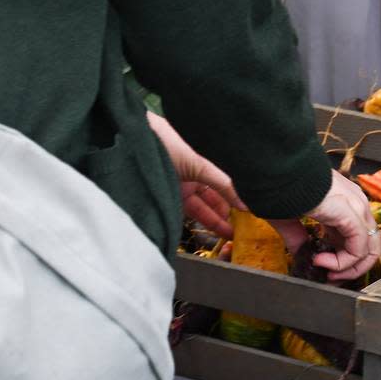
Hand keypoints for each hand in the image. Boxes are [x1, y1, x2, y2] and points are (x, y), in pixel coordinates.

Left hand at [147, 111, 245, 237]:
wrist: (130, 144)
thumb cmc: (166, 144)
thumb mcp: (200, 164)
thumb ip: (224, 185)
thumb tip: (246, 202)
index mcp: (201, 162)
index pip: (222, 185)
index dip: (235, 198)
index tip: (249, 212)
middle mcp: (191, 175)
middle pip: (212, 198)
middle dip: (226, 213)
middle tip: (241, 229)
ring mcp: (177, 187)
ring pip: (200, 208)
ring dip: (214, 221)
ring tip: (229, 235)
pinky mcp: (165, 198)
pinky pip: (185, 213)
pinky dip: (198, 222)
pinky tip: (211, 230)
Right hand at [271, 170, 379, 280]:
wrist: (276, 169)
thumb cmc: (279, 186)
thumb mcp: (289, 217)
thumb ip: (297, 237)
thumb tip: (301, 255)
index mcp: (344, 202)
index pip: (359, 238)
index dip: (345, 261)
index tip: (324, 268)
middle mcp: (356, 203)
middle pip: (370, 247)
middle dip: (350, 269)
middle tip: (330, 277)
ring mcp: (357, 207)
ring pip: (370, 250)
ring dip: (348, 268)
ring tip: (325, 270)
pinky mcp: (351, 213)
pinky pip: (359, 248)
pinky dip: (342, 262)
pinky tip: (321, 260)